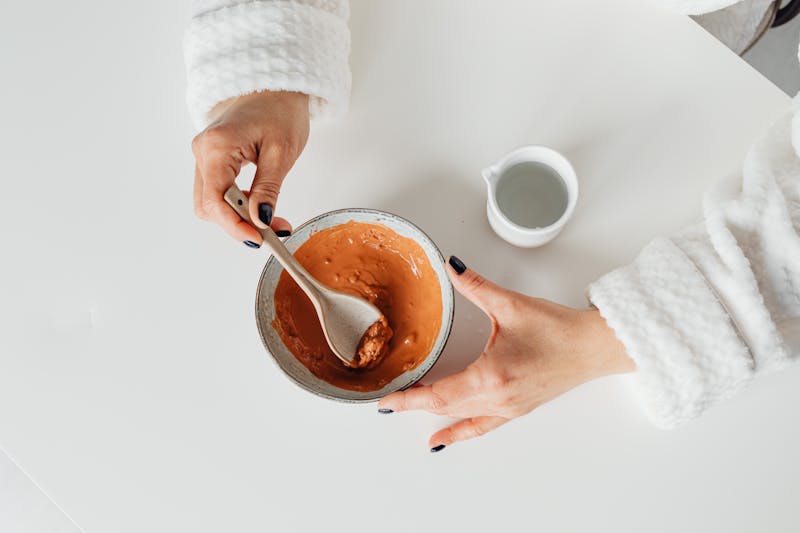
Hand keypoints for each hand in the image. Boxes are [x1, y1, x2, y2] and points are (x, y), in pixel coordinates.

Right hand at [191, 90, 309, 244]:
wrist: (274, 86)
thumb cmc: (280, 110)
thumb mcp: (282, 152)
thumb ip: (268, 189)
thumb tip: (260, 219)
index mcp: (217, 146)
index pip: (215, 199)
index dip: (234, 225)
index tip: (258, 239)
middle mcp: (202, 151)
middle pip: (209, 205)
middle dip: (238, 224)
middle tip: (273, 232)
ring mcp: (204, 156)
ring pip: (211, 203)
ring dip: (238, 218)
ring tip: (271, 222)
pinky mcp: (211, 160)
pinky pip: (217, 192)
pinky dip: (236, 207)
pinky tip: (259, 209)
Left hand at [378, 256, 634, 450]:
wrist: (594, 347)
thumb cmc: (560, 330)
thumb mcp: (511, 305)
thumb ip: (475, 286)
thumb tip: (452, 268)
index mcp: (491, 375)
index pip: (437, 394)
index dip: (407, 398)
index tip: (384, 400)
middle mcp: (497, 399)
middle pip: (443, 406)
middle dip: (412, 403)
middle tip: (386, 398)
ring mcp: (507, 409)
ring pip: (459, 416)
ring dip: (431, 414)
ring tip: (406, 409)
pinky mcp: (516, 410)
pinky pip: (480, 427)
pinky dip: (457, 433)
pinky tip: (441, 440)